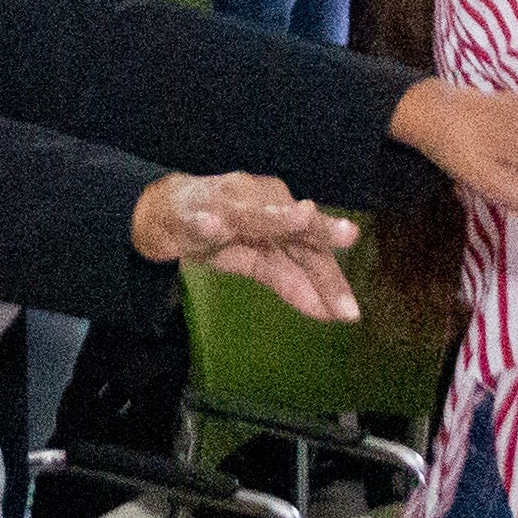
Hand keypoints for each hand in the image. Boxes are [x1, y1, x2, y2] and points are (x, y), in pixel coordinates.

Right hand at [128, 171, 360, 320]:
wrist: (167, 210)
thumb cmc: (224, 232)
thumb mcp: (261, 261)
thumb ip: (294, 283)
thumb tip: (335, 314)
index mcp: (283, 216)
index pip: (313, 250)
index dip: (331, 279)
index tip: (350, 313)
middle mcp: (262, 203)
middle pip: (294, 226)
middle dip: (320, 230)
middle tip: (349, 234)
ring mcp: (227, 204)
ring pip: (252, 213)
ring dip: (275, 215)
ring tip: (300, 216)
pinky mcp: (192, 212)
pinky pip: (199, 219)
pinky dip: (206, 223)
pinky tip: (213, 227)